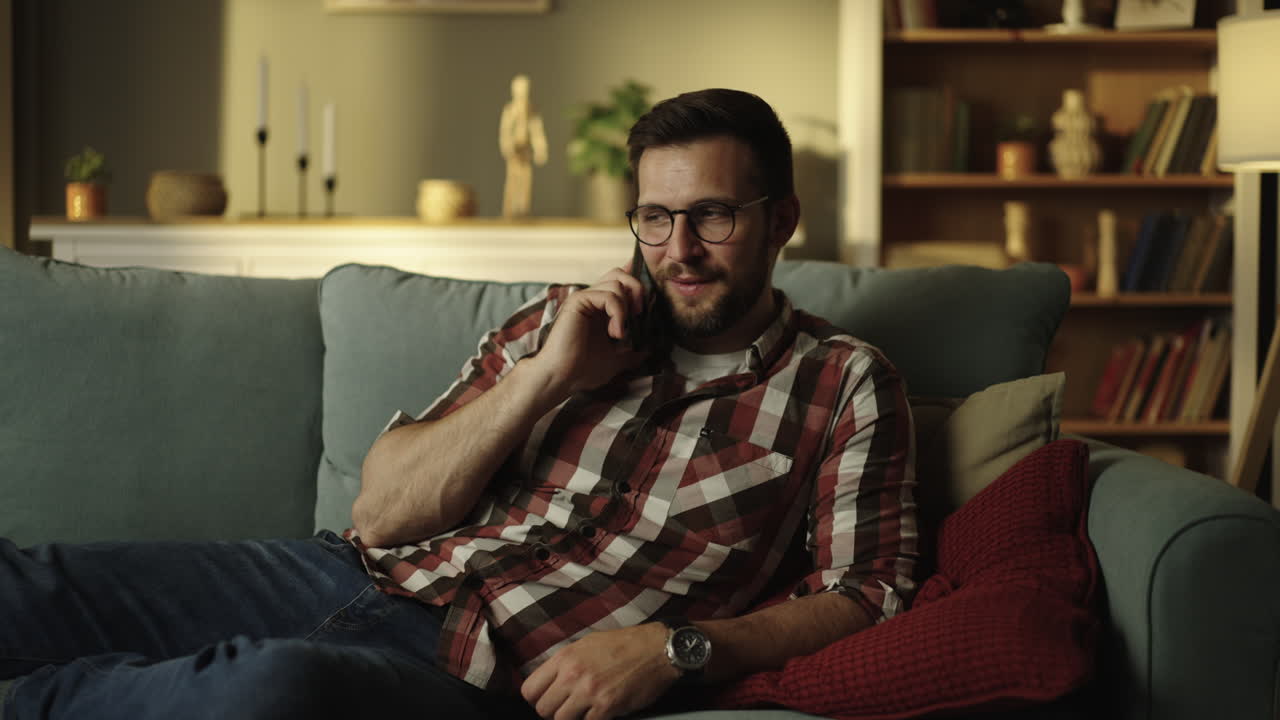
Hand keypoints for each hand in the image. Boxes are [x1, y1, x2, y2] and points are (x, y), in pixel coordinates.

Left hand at [521, 623, 679, 719]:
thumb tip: (549, 682)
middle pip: (543, 709)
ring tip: (583, 710)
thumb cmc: (624, 644)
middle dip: (553, 711)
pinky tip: (600, 711)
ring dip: (571, 718)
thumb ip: (565, 663)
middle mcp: (573, 675)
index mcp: (565, 657)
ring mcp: (589, 692)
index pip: (529, 689)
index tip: (546, 699)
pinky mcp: (607, 707)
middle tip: (567, 707)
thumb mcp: (587, 643)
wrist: (656, 648)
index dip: (536, 698)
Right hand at [530, 267, 648, 395]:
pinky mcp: (578, 301)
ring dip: (626, 306)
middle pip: (620, 273)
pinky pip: (608, 294)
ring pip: (617, 280)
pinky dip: (618, 312)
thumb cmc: (583, 370)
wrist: (562, 378)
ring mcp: (584, 298)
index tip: (645, 312)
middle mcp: (592, 299)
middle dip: (637, 290)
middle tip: (638, 315)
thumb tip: (651, 349)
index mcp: (601, 309)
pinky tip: (615, 332)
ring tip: (620, 332)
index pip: (622, 283)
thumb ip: (633, 351)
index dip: (637, 289)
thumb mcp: (617, 360)